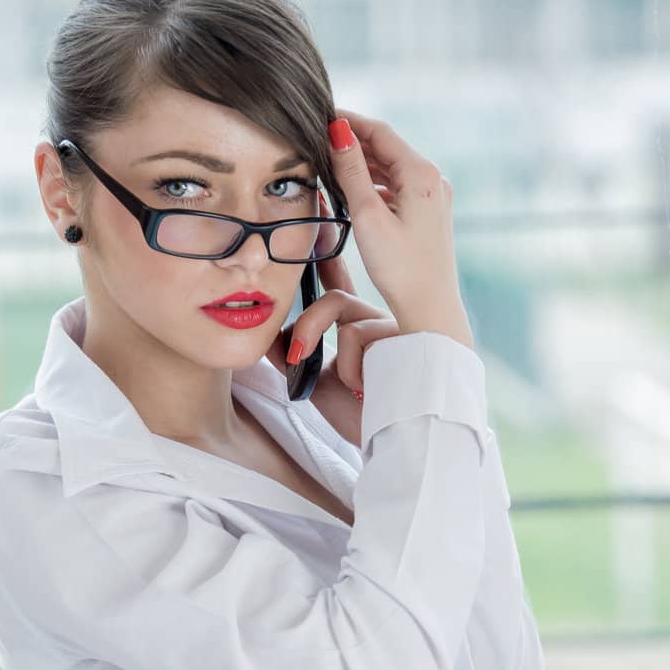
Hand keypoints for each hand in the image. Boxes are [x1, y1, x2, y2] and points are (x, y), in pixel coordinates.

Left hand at [265, 223, 403, 447]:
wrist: (393, 443)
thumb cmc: (357, 416)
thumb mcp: (315, 382)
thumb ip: (293, 355)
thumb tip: (267, 334)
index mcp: (358, 327)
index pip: (336, 285)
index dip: (322, 256)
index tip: (311, 225)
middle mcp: (377, 320)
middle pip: (333, 299)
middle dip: (308, 325)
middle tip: (295, 356)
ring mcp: (392, 325)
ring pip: (340, 311)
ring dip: (324, 346)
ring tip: (341, 384)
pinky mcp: (402, 335)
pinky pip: (356, 336)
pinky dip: (350, 369)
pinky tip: (364, 391)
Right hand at [326, 107, 471, 339]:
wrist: (429, 309)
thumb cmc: (399, 268)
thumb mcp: (368, 216)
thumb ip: (351, 172)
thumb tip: (338, 133)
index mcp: (421, 173)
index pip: (381, 132)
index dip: (350, 122)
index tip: (323, 115)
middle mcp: (433, 179)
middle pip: (387, 149)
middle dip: (355, 143)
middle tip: (321, 140)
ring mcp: (433, 197)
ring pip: (392, 169)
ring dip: (364, 165)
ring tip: (332, 165)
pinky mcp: (429, 214)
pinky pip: (399, 188)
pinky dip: (376, 185)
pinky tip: (355, 193)